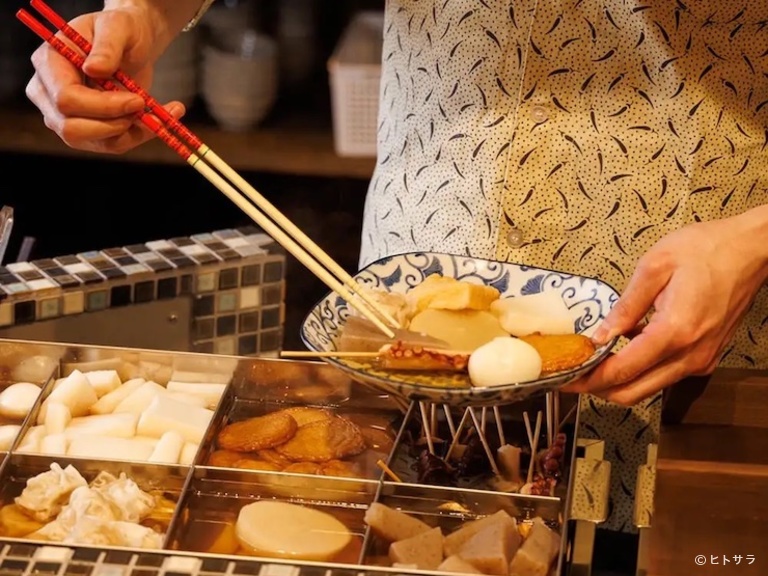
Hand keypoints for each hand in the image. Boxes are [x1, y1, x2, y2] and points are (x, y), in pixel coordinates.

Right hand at [26, 7, 184, 153]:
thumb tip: (95, 69)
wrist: (130, 45)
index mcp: (49, 65)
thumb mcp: (117, 26)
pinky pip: (114, 144)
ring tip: (163, 113)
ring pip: (97, 142)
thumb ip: (107, 46)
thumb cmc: (120, 31)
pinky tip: (163, 120)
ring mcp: (66, 118)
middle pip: (73, 129)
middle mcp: (49, 96)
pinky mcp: (89, 132)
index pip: (66, 99)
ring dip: (134, 133)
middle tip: (146, 107)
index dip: (102, 106)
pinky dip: (141, 136)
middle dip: (115, 124)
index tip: (137, 99)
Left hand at [565, 211, 767, 404]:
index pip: (622, 370)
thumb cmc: (706, 249)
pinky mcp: (706, 357)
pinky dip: (640, 371)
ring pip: (649, 387)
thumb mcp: (655, 267)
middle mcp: (691, 355)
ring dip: (618, 381)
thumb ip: (625, 306)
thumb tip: (600, 335)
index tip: (565, 378)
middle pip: (633, 391)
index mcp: (675, 331)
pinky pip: (666, 374)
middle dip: (598, 388)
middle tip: (572, 375)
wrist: (752, 250)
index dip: (588, 379)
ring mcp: (701, 359)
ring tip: (592, 363)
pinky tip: (624, 348)